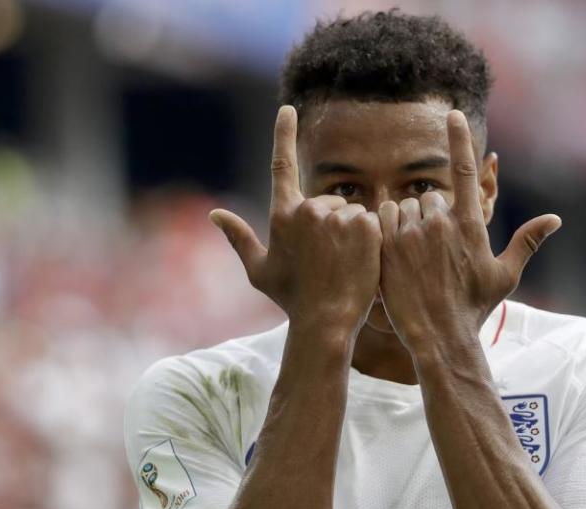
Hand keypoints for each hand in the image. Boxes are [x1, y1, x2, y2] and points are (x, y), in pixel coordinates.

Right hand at [209, 106, 381, 330]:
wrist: (326, 321)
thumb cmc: (291, 299)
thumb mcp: (260, 270)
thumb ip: (238, 238)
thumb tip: (214, 214)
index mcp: (283, 214)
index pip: (281, 164)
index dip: (283, 133)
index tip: (288, 110)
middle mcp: (309, 209)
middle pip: (328, 201)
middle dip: (331, 223)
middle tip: (328, 259)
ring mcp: (338, 217)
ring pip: (351, 212)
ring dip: (351, 232)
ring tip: (344, 264)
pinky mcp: (365, 226)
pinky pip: (371, 221)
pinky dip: (370, 237)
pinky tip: (362, 260)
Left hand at [378, 110, 560, 348]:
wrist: (439, 336)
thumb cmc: (475, 307)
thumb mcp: (505, 275)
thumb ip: (527, 241)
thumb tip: (556, 218)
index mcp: (470, 225)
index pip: (464, 172)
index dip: (459, 139)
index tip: (452, 114)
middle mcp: (440, 224)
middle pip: (430, 196)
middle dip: (432, 214)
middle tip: (435, 249)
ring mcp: (411, 235)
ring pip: (405, 206)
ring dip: (409, 221)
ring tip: (415, 254)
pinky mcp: (387, 247)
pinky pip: (383, 217)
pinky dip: (387, 226)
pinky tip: (394, 249)